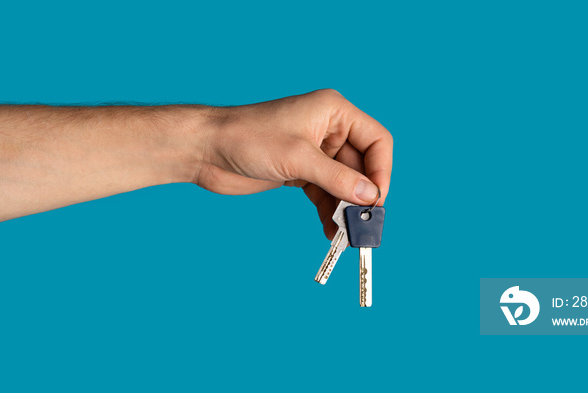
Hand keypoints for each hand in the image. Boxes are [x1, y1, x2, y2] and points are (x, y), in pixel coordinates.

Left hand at [193, 89, 392, 238]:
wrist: (205, 150)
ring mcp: (314, 152)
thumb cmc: (248, 138)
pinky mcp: (300, 171)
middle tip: (364, 225)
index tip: (377, 200)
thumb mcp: (298, 158)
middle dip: (363, 196)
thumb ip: (338, 179)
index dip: (382, 171)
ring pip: (344, 183)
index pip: (376, 140)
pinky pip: (325, 193)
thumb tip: (371, 197)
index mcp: (334, 112)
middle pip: (362, 166)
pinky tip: (329, 230)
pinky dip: (329, 211)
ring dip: (346, 208)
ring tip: (346, 234)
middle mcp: (329, 130)